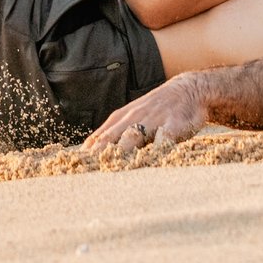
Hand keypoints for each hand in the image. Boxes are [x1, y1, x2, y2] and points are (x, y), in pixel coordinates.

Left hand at [81, 73, 208, 164]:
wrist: (189, 90)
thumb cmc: (156, 109)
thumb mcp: (132, 117)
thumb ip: (115, 134)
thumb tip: (91, 153)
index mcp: (121, 119)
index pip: (99, 138)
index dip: (86, 154)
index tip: (73, 168)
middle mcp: (133, 119)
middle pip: (111, 139)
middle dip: (97, 155)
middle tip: (85, 173)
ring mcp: (153, 121)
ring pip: (133, 137)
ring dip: (121, 152)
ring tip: (111, 169)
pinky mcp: (173, 125)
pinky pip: (163, 139)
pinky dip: (156, 149)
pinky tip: (152, 162)